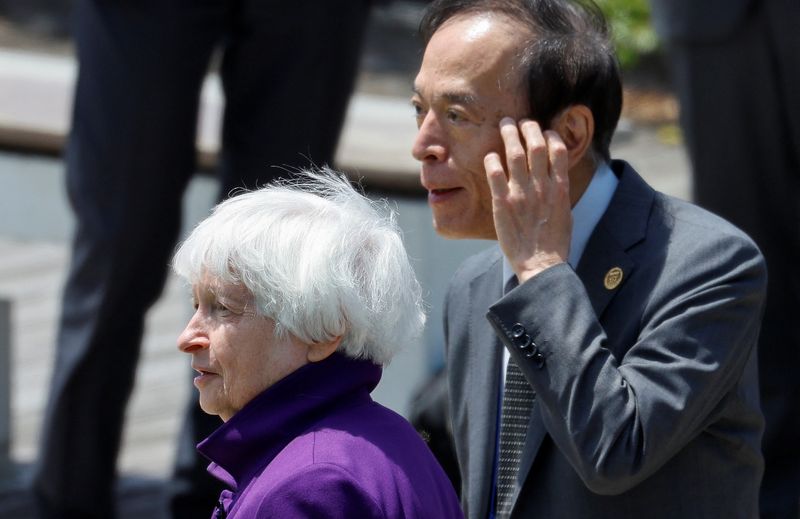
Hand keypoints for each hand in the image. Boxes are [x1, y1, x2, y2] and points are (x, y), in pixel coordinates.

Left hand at [484, 117, 571, 283]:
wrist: (541, 264)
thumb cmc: (554, 243)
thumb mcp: (565, 213)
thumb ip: (558, 192)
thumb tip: (555, 176)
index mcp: (559, 188)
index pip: (557, 150)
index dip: (549, 134)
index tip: (543, 129)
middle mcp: (541, 187)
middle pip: (535, 145)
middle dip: (527, 127)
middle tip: (519, 120)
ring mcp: (521, 194)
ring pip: (515, 154)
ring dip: (509, 135)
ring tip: (504, 124)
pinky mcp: (502, 204)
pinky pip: (495, 175)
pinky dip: (492, 160)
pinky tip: (489, 155)